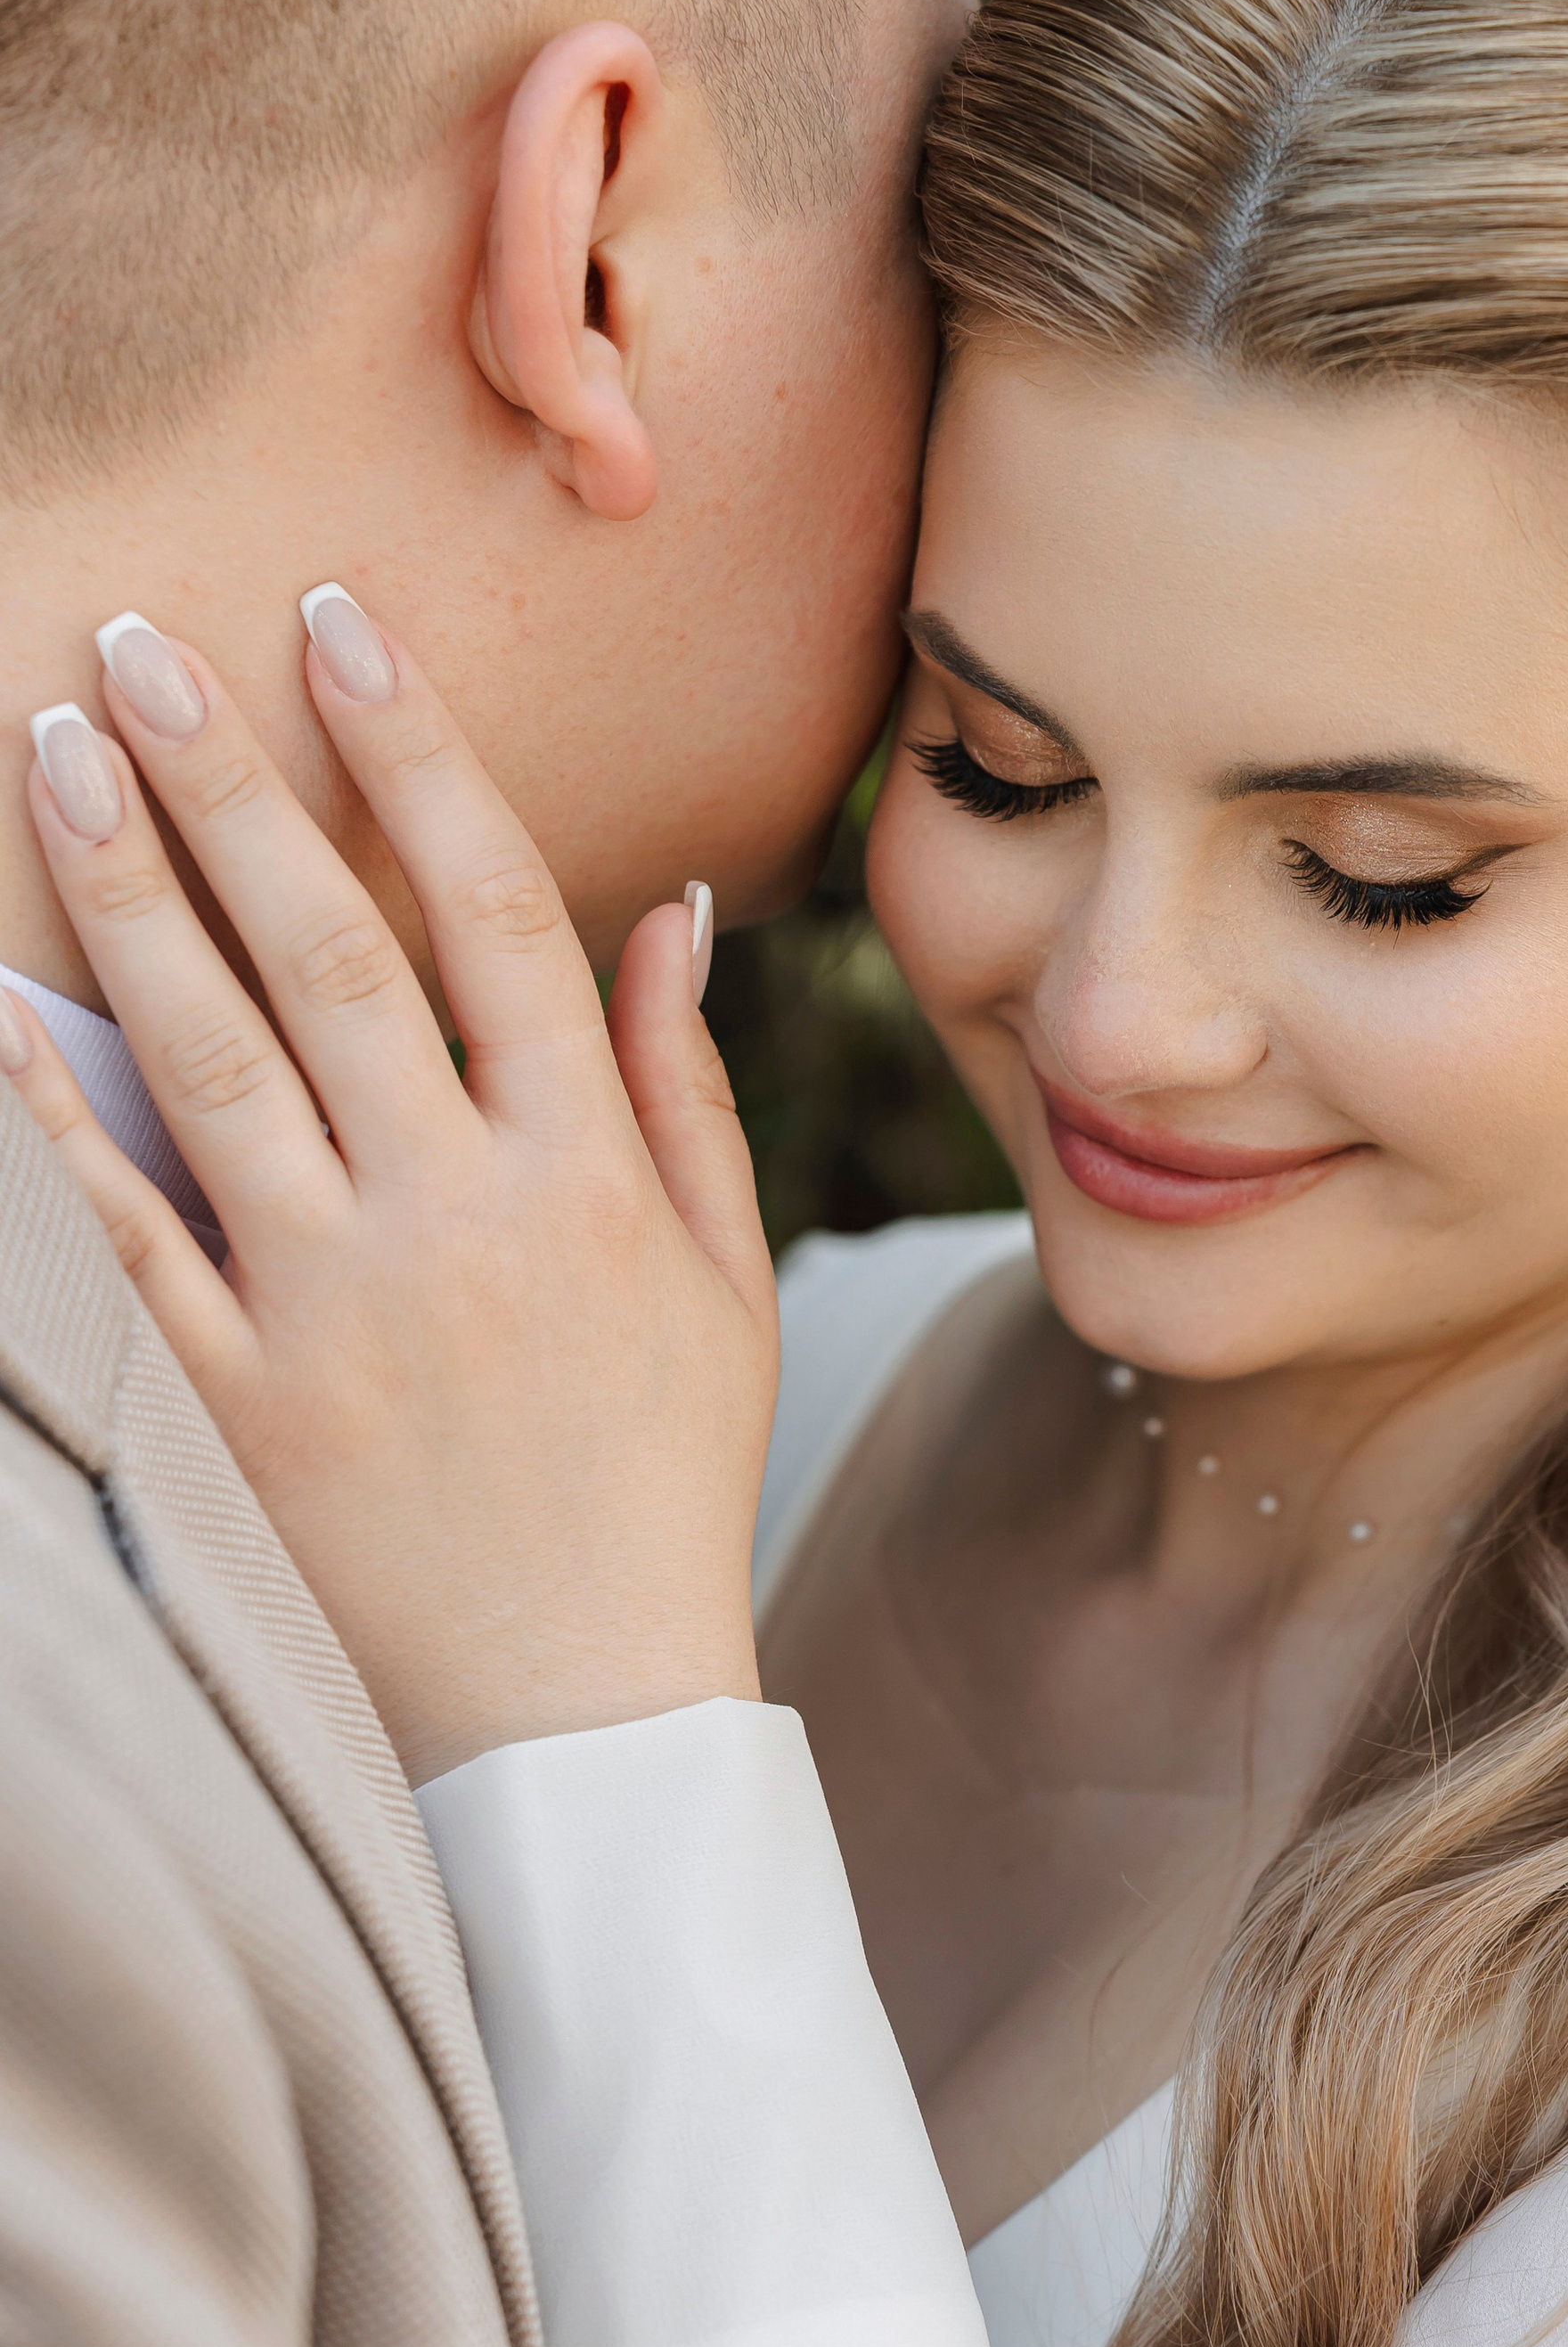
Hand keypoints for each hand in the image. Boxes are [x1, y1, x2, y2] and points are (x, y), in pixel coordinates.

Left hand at [0, 596, 773, 1785]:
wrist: (584, 1716)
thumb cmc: (661, 1486)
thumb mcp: (722, 1288)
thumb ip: (680, 1092)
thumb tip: (661, 909)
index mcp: (583, 1176)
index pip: (494, 912)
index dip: (414, 756)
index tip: (340, 630)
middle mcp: (455, 1217)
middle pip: (327, 952)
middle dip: (226, 779)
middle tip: (134, 644)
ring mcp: (334, 1308)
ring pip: (210, 1059)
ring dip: (124, 891)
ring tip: (54, 752)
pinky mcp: (237, 1404)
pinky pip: (120, 1238)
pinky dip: (47, 1120)